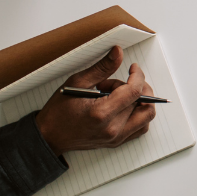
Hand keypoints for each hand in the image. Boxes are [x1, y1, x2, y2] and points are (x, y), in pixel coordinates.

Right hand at [34, 46, 156, 155]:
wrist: (50, 136)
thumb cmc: (59, 111)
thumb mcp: (77, 82)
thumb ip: (101, 68)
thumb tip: (118, 53)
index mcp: (101, 114)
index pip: (134, 92)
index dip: (138, 75)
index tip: (133, 68)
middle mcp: (112, 129)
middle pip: (140, 101)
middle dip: (131, 87)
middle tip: (113, 85)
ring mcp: (116, 138)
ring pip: (146, 116)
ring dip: (139, 101)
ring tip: (119, 96)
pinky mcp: (117, 142)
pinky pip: (141, 127)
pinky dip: (139, 113)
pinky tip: (124, 106)